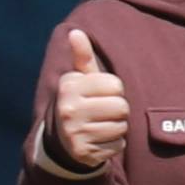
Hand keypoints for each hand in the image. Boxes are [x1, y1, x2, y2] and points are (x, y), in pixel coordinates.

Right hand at [40, 25, 128, 176]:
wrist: (63, 140)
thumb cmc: (80, 101)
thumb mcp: (79, 79)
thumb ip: (81, 56)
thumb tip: (75, 32)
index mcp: (69, 86)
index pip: (116, 85)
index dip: (114, 90)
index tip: (101, 94)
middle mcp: (68, 109)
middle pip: (121, 107)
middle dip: (118, 110)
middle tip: (104, 112)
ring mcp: (74, 133)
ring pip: (121, 127)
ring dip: (117, 127)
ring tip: (101, 125)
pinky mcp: (83, 152)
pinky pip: (117, 146)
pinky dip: (114, 144)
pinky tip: (99, 140)